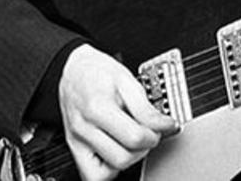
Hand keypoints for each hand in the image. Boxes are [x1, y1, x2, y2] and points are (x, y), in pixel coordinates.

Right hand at [58, 44, 178, 180]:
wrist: (74, 70)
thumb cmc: (98, 72)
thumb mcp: (127, 80)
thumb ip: (146, 108)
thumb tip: (166, 125)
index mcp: (98, 107)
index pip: (134, 137)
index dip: (155, 134)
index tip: (162, 126)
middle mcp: (84, 128)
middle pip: (123, 158)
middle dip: (143, 148)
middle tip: (148, 133)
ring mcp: (77, 141)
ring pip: (108, 172)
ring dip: (128, 159)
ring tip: (132, 140)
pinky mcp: (74, 149)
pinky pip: (92, 176)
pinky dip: (109, 170)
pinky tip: (117, 151)